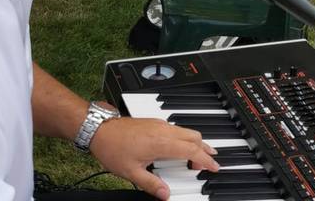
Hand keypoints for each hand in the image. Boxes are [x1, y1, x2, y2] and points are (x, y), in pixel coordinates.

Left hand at [89, 116, 219, 198]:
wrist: (100, 129)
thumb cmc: (113, 148)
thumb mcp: (131, 172)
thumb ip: (151, 184)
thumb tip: (165, 194)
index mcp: (162, 143)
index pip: (192, 150)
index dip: (206, 160)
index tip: (214, 167)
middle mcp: (164, 130)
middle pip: (195, 137)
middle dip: (205, 150)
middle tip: (208, 163)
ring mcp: (160, 124)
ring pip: (187, 131)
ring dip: (195, 143)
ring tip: (196, 156)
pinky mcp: (154, 121)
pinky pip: (177, 128)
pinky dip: (184, 138)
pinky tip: (178, 148)